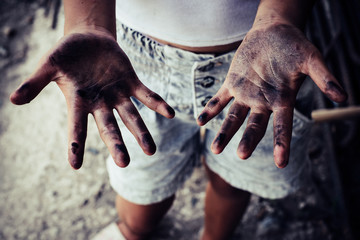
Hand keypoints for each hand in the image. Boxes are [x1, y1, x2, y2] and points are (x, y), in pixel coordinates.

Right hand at [10, 29, 174, 168]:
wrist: (88, 39)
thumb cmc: (66, 54)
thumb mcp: (49, 65)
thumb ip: (35, 83)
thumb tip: (13, 100)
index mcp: (79, 102)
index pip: (76, 127)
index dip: (75, 144)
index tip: (74, 165)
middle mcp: (100, 103)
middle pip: (109, 127)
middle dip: (116, 144)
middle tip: (124, 163)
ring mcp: (118, 94)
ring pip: (131, 116)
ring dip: (141, 132)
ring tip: (151, 151)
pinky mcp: (132, 82)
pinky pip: (147, 95)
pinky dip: (158, 103)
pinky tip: (171, 113)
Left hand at [197, 22, 346, 167]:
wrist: (273, 33)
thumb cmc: (295, 46)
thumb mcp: (311, 59)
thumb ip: (324, 77)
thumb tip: (343, 97)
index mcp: (282, 101)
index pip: (282, 127)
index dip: (282, 144)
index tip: (280, 163)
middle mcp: (263, 102)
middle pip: (255, 126)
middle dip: (248, 140)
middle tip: (241, 155)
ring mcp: (246, 95)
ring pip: (233, 117)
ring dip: (224, 132)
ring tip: (214, 149)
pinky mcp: (232, 84)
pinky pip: (219, 99)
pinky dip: (210, 109)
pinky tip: (200, 120)